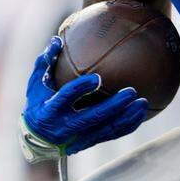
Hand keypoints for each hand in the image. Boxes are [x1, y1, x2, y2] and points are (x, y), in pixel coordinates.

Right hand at [21, 37, 149, 160]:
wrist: (37, 139)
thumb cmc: (39, 104)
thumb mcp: (36, 85)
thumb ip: (45, 63)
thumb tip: (57, 39)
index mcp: (50, 110)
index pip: (66, 98)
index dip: (80, 88)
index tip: (97, 78)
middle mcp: (65, 126)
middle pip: (93, 117)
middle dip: (113, 106)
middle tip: (131, 92)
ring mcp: (78, 137)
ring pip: (106, 129)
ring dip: (127, 116)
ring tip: (143, 103)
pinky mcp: (89, 142)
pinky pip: (112, 135)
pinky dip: (128, 125)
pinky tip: (140, 114)